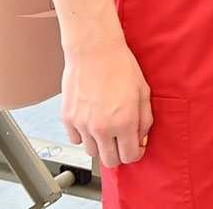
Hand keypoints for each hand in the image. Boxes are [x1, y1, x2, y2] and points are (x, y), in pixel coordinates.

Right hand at [60, 38, 153, 166]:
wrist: (94, 51)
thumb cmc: (121, 67)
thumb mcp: (143, 92)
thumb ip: (145, 120)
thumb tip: (141, 139)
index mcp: (124, 122)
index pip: (129, 156)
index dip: (136, 153)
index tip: (136, 148)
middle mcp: (102, 127)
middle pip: (109, 161)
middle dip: (118, 154)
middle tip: (122, 142)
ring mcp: (82, 124)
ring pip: (91, 152)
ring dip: (101, 145)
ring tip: (107, 128)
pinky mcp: (68, 118)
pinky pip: (76, 139)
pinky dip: (84, 135)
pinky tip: (92, 121)